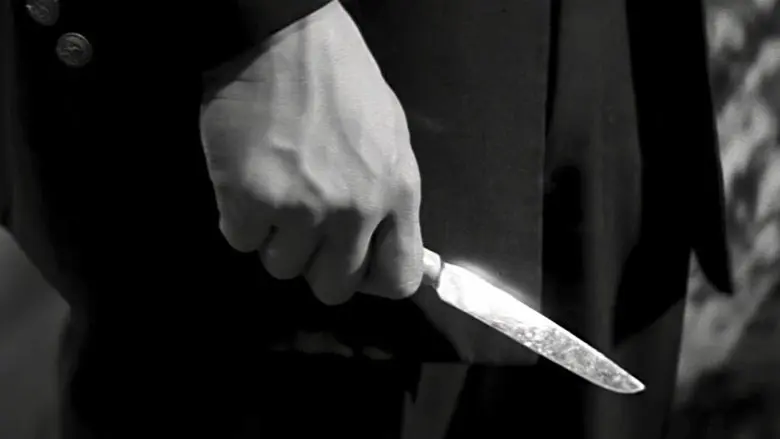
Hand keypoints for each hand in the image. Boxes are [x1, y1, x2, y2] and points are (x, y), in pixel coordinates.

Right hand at [199, 1, 423, 304]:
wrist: (279, 38)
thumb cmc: (338, 79)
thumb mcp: (388, 137)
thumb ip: (388, 198)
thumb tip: (378, 242)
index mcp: (398, 192)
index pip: (399, 278)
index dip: (372, 279)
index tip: (352, 264)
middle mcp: (356, 210)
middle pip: (334, 287)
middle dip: (314, 262)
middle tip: (302, 224)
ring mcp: (302, 209)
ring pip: (281, 266)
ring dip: (273, 236)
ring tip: (274, 186)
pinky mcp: (250, 201)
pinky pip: (240, 240)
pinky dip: (238, 216)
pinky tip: (246, 177)